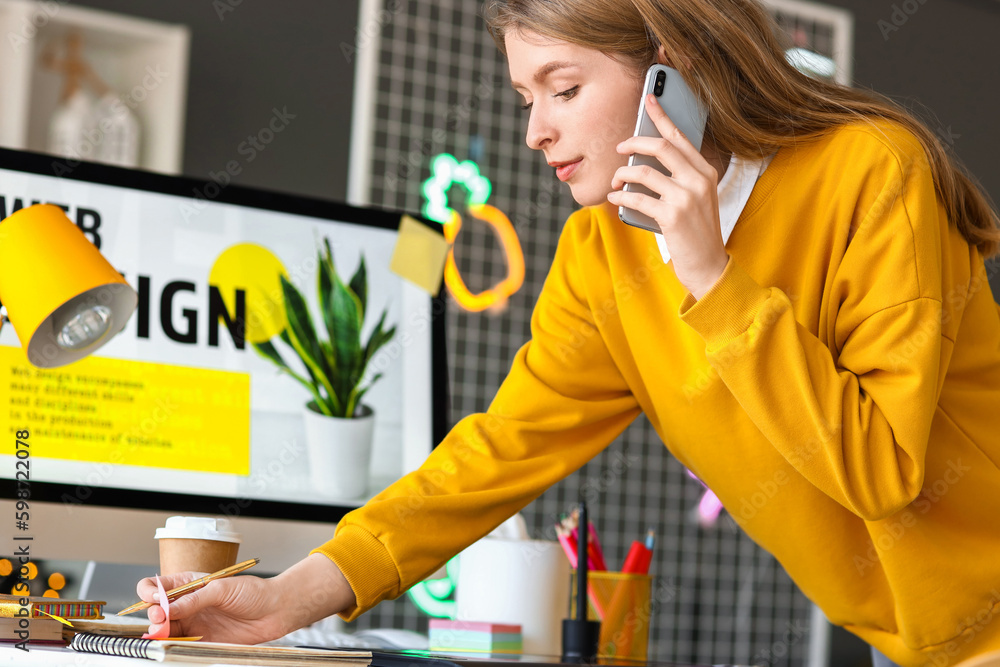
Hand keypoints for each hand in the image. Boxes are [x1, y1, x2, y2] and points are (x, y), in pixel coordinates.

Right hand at [138, 554, 355, 643]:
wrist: (274, 610)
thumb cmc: (253, 592)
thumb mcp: (222, 588)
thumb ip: (194, 599)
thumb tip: (167, 608)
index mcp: (189, 583)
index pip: (157, 586)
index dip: (149, 592)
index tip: (154, 598)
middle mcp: (188, 603)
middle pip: (156, 610)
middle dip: (153, 614)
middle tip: (161, 618)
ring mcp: (194, 621)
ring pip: (165, 629)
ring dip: (160, 631)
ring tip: (164, 631)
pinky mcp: (201, 639)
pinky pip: (180, 643)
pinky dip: (172, 644)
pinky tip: (173, 643)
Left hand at [607, 94, 728, 299]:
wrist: (708, 266)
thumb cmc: (697, 232)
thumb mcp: (696, 200)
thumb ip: (679, 178)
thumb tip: (643, 162)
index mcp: (706, 172)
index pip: (680, 137)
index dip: (662, 116)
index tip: (648, 99)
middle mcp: (698, 180)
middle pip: (660, 147)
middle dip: (634, 143)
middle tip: (620, 148)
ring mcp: (686, 198)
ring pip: (643, 172)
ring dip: (622, 174)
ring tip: (615, 180)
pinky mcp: (672, 216)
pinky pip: (636, 198)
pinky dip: (620, 196)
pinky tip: (614, 197)